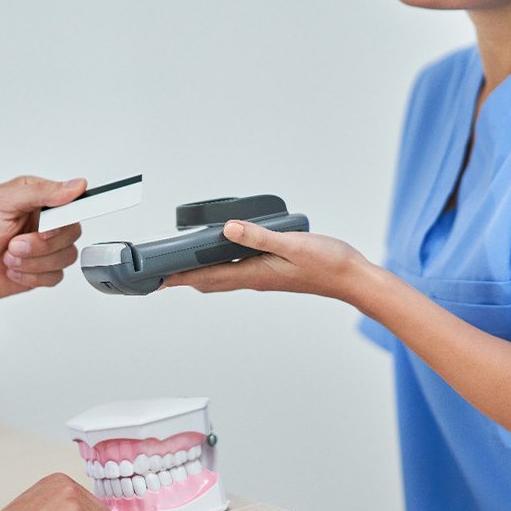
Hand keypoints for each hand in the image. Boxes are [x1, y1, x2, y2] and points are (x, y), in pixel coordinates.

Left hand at [0, 176, 86, 303]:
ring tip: (9, 256)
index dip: (67, 217)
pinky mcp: (42, 271)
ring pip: (66, 257)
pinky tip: (12, 270)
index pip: (72, 203)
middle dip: (41, 244)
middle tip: (15, 243)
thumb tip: (74, 185)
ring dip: (34, 261)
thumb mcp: (1, 201)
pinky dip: (32, 276)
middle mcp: (44, 223)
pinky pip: (56, 277)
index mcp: (38, 200)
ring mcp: (44, 249)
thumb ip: (40, 192)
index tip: (49, 228)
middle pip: (71, 233)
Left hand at [163, 219, 367, 300]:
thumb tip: (227, 229)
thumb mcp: (292, 244)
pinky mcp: (272, 271)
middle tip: (163, 273)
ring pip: (223, 277)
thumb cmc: (328, 264)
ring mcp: (263, 276)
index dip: (181, 278)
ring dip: (201, 273)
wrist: (351, 278)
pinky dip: (221, 265)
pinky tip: (223, 253)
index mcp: (254, 274)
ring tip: (183, 265)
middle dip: (185, 277)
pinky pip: (237, 270)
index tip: (159, 280)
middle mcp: (254, 278)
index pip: (208, 278)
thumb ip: (259, 237)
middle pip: (210, 281)